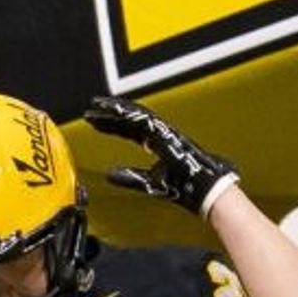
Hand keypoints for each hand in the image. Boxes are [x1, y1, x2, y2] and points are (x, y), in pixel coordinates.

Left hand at [84, 96, 241, 215]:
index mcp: (156, 143)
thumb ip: (130, 178)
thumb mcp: (150, 183)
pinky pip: (146, 120)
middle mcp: (159, 134)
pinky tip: (115, 110)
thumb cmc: (185, 188)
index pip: (129, 130)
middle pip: (130, 120)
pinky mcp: (168, 134)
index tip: (94, 121)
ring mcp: (165, 132)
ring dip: (116, 109)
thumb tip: (109, 175)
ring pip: (137, 115)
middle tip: (90, 109)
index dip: (111, 125)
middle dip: (109, 114)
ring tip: (98, 105)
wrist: (207, 191)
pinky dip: (131, 114)